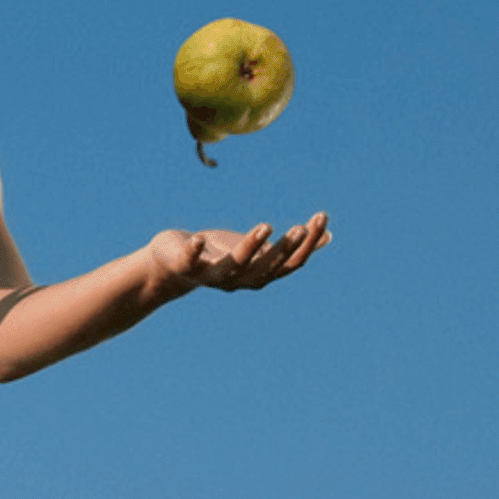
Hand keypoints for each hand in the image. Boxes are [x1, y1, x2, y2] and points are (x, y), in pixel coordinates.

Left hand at [146, 214, 330, 294]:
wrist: (171, 265)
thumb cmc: (219, 255)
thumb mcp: (258, 249)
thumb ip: (289, 246)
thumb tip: (328, 236)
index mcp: (258, 274)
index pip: (289, 264)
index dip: (307, 244)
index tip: (320, 218)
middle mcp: (238, 279)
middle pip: (267, 268)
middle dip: (285, 248)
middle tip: (301, 226)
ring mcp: (210, 275)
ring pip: (235, 265)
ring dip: (251, 247)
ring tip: (266, 226)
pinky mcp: (184, 267)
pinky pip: (190, 261)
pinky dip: (194, 251)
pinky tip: (199, 238)